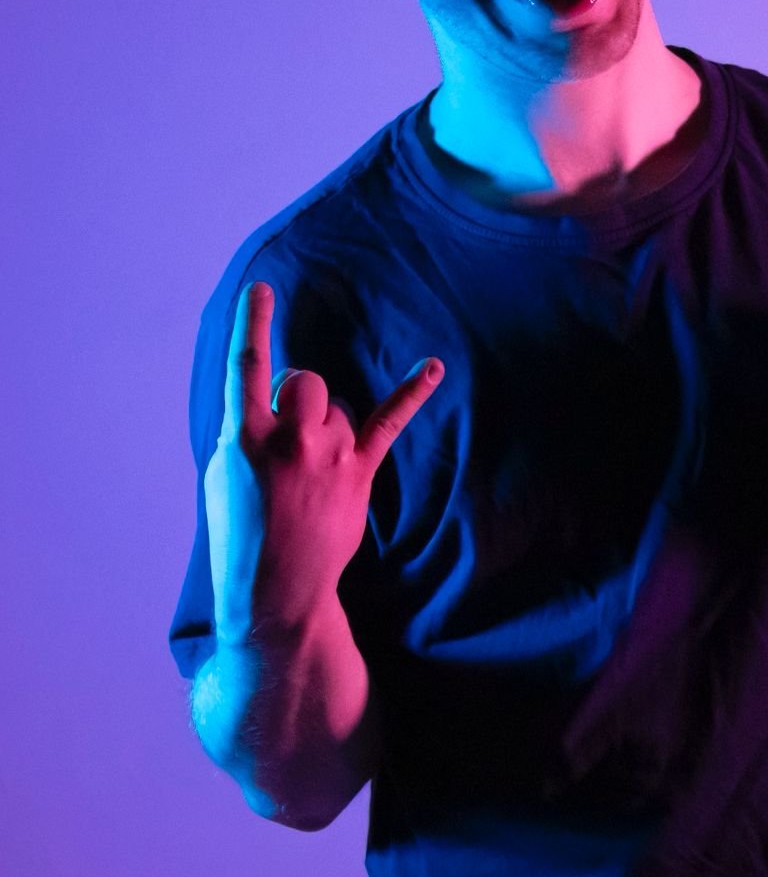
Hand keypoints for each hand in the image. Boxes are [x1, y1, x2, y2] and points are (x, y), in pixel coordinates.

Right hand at [203, 281, 443, 643]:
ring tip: (314, 471)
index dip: (251, 324)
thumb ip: (247, 431)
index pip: (247, 367)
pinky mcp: (358, 473)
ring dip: (330, 426)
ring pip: (339, 408)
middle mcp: (291, 439)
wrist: (277, 588)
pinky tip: (434, 367)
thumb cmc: (242, 532)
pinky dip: (412, 392)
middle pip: (306, 381)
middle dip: (300, 394)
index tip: (261, 289)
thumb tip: (272, 403)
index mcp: (246, 437)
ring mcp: (329, 455)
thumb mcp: (224, 475)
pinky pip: (389, 422)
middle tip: (292, 432)